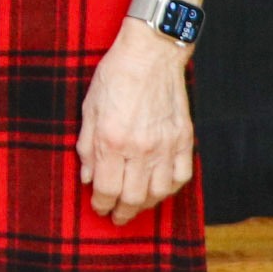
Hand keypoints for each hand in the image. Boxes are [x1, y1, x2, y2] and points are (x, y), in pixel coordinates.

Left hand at [79, 23, 194, 223]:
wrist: (151, 55)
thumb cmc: (114, 77)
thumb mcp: (89, 109)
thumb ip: (87, 147)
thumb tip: (87, 178)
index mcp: (112, 140)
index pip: (106, 188)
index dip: (101, 204)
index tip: (97, 208)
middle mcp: (141, 148)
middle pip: (134, 197)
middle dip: (123, 211)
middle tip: (116, 216)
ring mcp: (166, 145)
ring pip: (160, 192)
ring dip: (146, 205)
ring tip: (135, 206)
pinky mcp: (184, 140)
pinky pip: (181, 177)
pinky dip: (170, 189)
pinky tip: (160, 190)